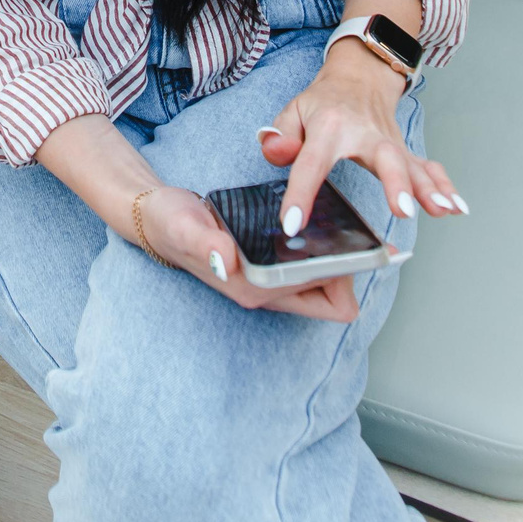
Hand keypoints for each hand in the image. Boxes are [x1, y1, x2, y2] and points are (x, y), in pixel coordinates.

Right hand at [133, 184, 362, 321]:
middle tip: (358, 231)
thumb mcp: (185, 227)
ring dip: (342, 260)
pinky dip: (326, 251)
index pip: (327, 302)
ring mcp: (269, 281)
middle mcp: (267, 292)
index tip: (366, 247)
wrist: (157, 218)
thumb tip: (225, 259)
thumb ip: (205, 244)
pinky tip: (328, 224)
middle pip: (335, 297)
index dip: (350, 278)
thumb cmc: (171, 224)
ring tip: (350, 225)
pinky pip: (311, 267)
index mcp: (256, 290)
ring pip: (326, 283)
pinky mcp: (268, 264)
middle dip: (353, 269)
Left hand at [264, 43, 462, 241]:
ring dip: (428, 188)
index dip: (300, 194)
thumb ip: (279, 135)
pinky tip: (456, 207)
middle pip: (383, 158)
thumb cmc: (324, 101)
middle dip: (395, 183)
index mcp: (329, 128)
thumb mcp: (293, 110)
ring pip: (412, 164)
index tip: (292, 224)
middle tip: (403, 210)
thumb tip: (275, 153)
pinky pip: (427, 168)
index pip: (311, 163)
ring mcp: (389, 143)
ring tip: (441, 210)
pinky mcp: (404, 151)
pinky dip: (444, 186)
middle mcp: (364, 134)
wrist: (359, 75)